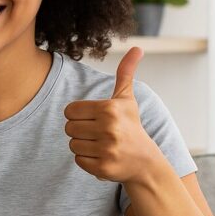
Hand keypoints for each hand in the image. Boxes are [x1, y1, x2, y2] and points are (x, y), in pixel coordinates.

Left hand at [63, 46, 162, 183]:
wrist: (145, 161)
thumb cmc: (131, 126)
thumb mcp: (127, 99)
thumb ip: (125, 73)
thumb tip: (137, 47)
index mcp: (108, 109)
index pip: (70, 111)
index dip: (78, 115)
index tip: (94, 119)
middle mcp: (108, 129)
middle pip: (69, 128)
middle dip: (80, 131)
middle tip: (98, 133)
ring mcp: (106, 150)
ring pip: (72, 144)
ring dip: (83, 145)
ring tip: (101, 145)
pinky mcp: (103, 168)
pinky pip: (78, 160)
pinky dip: (87, 160)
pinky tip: (102, 157)